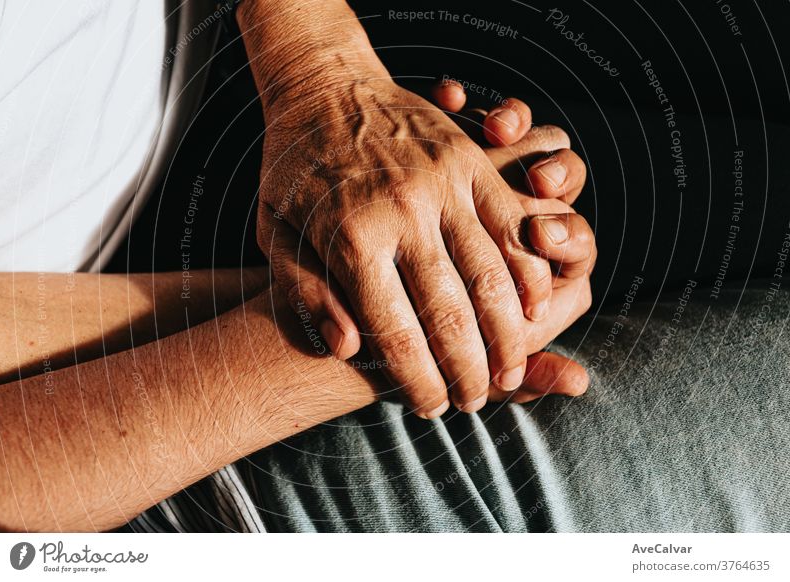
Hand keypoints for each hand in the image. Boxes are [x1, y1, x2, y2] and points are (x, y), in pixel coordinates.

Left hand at [258, 75, 563, 417]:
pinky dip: (529, 273)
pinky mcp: (470, 164)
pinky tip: (535, 310)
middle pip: (450, 315)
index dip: (417, 381)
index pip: (394, 332)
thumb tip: (345, 349)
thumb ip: (305, 294)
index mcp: (351, 237)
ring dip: (508, 336)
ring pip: (492, 278)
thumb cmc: (292, 167)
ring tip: (508, 374)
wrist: (323, 82)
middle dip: (467, 373)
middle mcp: (402, 213)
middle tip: (473, 405)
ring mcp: (443, 185)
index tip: (429, 409)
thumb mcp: (274, 231)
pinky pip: (512, 227)